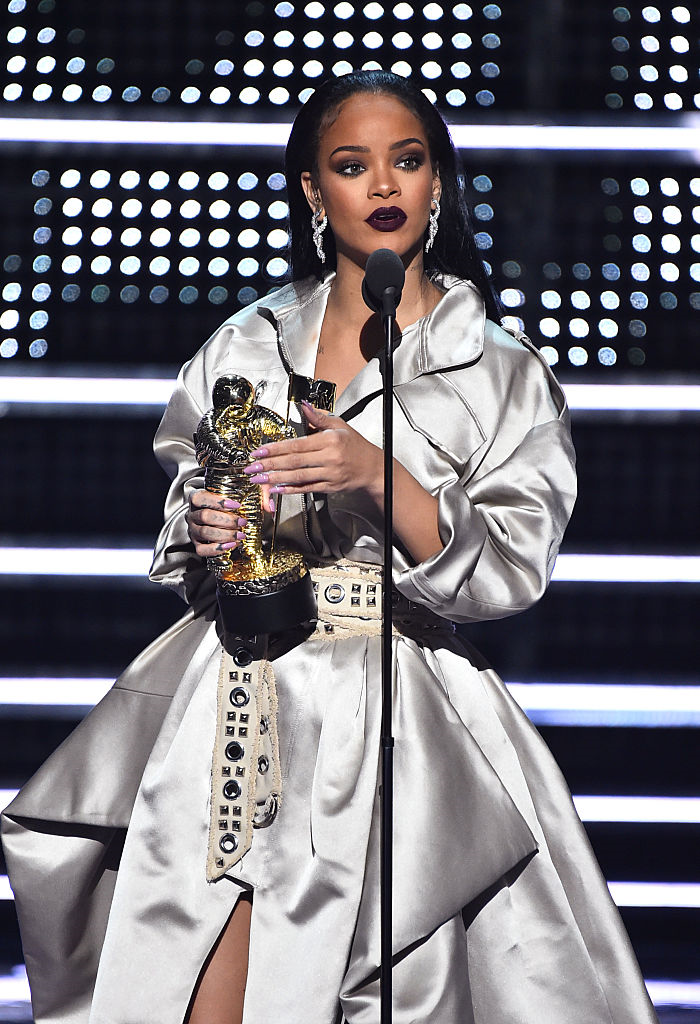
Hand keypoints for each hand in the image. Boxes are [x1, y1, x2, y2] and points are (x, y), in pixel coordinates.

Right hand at [186, 489, 247, 558]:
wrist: (211, 518)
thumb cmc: (222, 506)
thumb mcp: (229, 495)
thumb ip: (242, 494)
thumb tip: (266, 503)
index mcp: (196, 499)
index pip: (201, 498)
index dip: (219, 502)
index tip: (237, 505)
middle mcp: (192, 514)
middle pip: (205, 516)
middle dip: (227, 520)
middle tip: (242, 522)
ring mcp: (192, 530)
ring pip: (205, 533)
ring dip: (225, 535)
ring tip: (240, 535)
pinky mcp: (196, 544)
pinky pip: (202, 549)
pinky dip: (217, 549)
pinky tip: (230, 545)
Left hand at [243, 402, 382, 502]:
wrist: (373, 468)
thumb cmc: (356, 446)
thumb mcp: (340, 425)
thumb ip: (319, 417)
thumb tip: (303, 405)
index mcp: (330, 440)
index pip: (297, 445)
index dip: (275, 449)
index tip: (259, 451)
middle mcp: (329, 458)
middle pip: (294, 461)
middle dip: (270, 465)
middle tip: (252, 467)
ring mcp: (330, 474)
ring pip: (298, 476)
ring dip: (276, 478)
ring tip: (259, 479)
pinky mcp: (330, 487)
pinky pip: (307, 488)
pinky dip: (290, 489)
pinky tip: (277, 489)